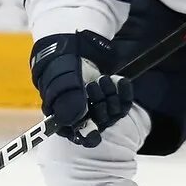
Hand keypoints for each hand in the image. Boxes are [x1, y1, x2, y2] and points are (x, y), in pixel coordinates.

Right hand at [29, 30, 132, 147]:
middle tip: (91, 86)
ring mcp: (100, 107)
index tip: (95, 134)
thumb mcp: (60, 83)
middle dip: (99, 105)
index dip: (89, 136)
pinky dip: (124, 91)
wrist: (72, 49)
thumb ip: (67, 102)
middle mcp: (85, 117)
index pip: (80, 136)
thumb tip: (74, 119)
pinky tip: (119, 80)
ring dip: (110, 95)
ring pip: (113, 112)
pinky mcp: (112, 98)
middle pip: (100, 123)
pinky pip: (125, 103)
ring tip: (101, 79)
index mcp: (67, 119)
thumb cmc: (61, 68)